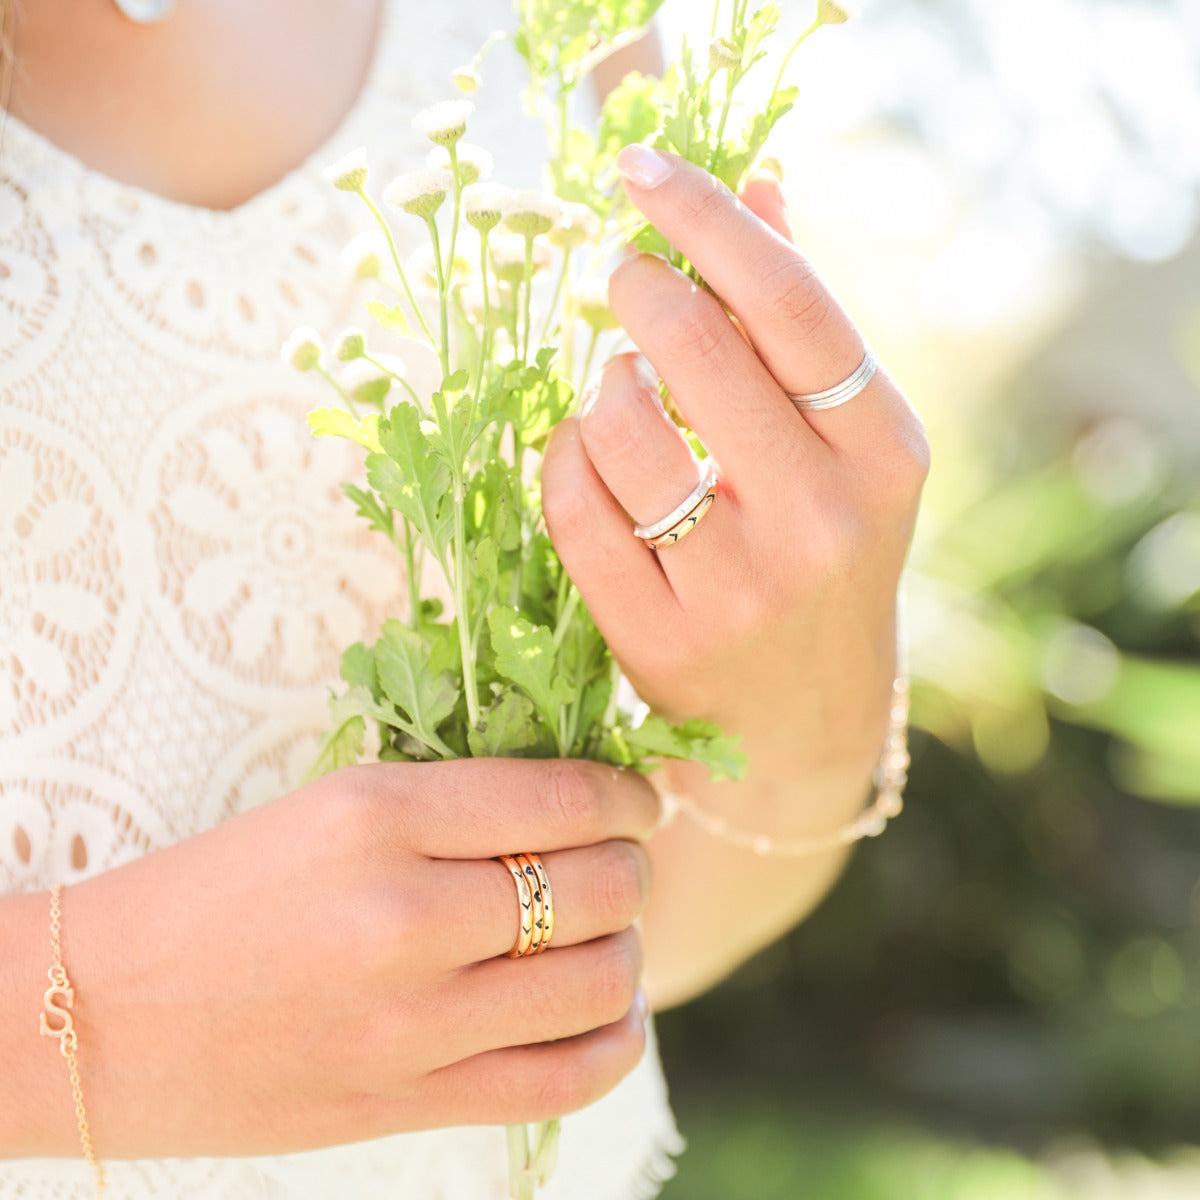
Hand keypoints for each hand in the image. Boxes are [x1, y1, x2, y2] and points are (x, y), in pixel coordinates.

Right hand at [12, 760, 656, 1158]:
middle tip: (620, 862)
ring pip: (600, 981)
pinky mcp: (407, 1103)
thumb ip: (456, 802)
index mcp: (381, 814)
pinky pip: (563, 1079)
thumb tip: (581, 801)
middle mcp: (406, 914)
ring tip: (607, 935)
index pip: (566, 799)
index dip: (629, 798)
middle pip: (600, 885)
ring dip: (627, 949)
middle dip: (632, 866)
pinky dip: (612, 1041)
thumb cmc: (216, 889)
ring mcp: (411, 1021)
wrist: (101, 1013)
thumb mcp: (331, 805)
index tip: (639, 802)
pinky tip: (606, 1013)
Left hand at [543, 149, 927, 781]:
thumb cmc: (823, 556)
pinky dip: (565, 457)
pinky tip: (589, 455)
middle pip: (698, 348)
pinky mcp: (659, 634)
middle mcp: (821, 519)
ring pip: (620, 425)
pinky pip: (574, 505)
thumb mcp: (845, 448)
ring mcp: (738, 586)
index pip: (792, 303)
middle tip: (619, 277)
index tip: (643, 171)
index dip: (708, 219)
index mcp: (884, 452)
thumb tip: (760, 182)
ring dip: (602, 382)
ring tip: (622, 389)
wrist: (804, 720)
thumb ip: (801, 322)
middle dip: (635, 287)